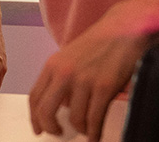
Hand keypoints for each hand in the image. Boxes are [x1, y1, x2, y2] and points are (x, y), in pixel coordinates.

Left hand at [27, 12, 147, 140]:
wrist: (124, 28)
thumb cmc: (100, 43)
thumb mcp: (71, 56)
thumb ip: (61, 78)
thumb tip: (61, 105)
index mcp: (53, 65)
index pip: (34, 97)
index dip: (34, 117)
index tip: (38, 128)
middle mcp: (64, 73)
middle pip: (46, 111)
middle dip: (51, 128)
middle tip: (59, 133)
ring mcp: (84, 80)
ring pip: (74, 119)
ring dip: (80, 130)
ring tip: (85, 130)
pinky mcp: (104, 87)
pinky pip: (94, 119)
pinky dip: (94, 132)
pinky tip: (95, 134)